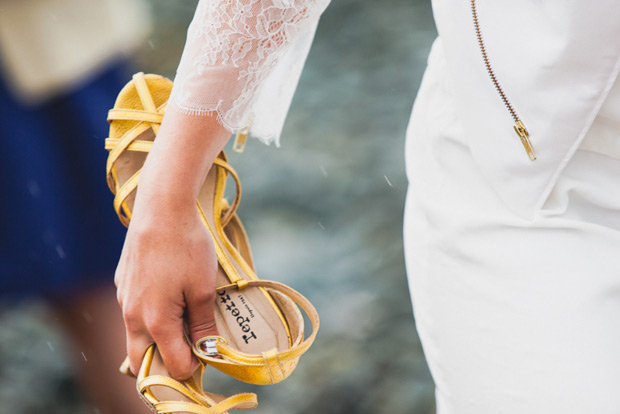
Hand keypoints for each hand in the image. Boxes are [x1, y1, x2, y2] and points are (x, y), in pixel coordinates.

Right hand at [113, 105, 231, 379]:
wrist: (162, 208)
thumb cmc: (187, 247)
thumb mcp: (204, 287)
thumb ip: (203, 324)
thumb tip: (207, 350)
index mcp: (155, 321)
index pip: (172, 366)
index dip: (193, 366)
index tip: (207, 352)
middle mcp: (132, 315)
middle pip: (142, 360)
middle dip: (165, 362)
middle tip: (190, 347)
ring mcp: (123, 298)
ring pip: (135, 335)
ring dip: (156, 338)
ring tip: (184, 316)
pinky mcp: (121, 283)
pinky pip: (132, 311)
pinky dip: (148, 315)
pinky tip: (168, 292)